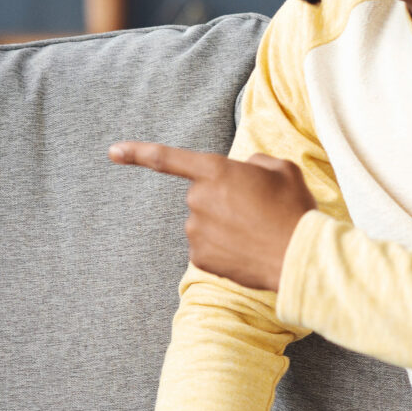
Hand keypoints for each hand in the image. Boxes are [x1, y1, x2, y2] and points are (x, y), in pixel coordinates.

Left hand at [109, 142, 314, 290]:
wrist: (299, 257)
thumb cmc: (294, 209)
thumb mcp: (282, 169)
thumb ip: (254, 163)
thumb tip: (244, 171)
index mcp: (215, 171)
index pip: (167, 158)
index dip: (137, 152)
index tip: (112, 151)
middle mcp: (197, 200)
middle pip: (201, 195)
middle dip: (222, 200)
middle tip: (257, 210)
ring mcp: (195, 231)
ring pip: (204, 223)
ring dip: (225, 225)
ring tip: (257, 232)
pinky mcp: (199, 258)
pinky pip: (207, 247)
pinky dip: (224, 249)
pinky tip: (247, 251)